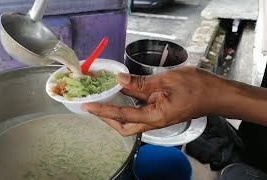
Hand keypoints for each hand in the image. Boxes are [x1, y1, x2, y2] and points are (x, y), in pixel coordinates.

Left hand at [82, 67, 226, 135]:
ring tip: (103, 98)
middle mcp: (153, 121)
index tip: (89, 106)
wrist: (217, 94)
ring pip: (131, 119)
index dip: (104, 111)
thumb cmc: (197, 87)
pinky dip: (128, 102)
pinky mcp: (160, 110)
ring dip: (116, 111)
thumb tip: (120, 79)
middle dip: (108, 118)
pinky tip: (122, 91)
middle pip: (125, 126)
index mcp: (155, 117)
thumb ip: (141, 82)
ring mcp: (157, 116)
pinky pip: (140, 110)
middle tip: (95, 106)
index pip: (123, 115)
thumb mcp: (167, 80)